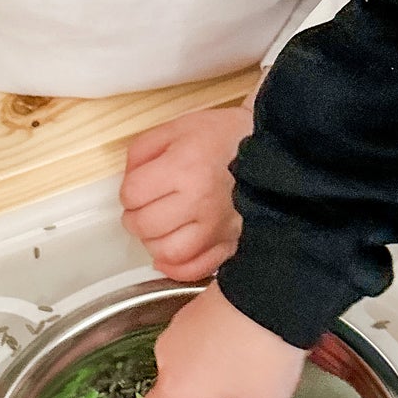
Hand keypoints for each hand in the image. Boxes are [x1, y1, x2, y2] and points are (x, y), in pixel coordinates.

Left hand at [120, 105, 253, 281]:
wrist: (270, 149)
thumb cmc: (224, 137)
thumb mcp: (178, 128)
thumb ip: (142, 151)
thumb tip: (127, 182)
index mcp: (184, 167)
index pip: (132, 194)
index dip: (129, 191)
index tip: (139, 187)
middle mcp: (201, 201)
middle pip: (144, 225)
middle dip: (136, 216)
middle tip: (145, 208)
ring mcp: (217, 227)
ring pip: (166, 252)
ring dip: (153, 241)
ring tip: (161, 227)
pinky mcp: (231, 244)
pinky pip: (194, 269)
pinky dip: (175, 266)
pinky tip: (171, 254)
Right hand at [136, 281, 305, 397]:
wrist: (275, 293)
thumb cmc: (262, 360)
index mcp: (175, 389)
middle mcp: (166, 358)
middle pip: (173, 392)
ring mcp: (178, 328)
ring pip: (188, 365)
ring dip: (213, 375)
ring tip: (252, 368)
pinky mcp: (194, 307)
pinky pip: (198, 341)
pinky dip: (218, 350)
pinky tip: (250, 345)